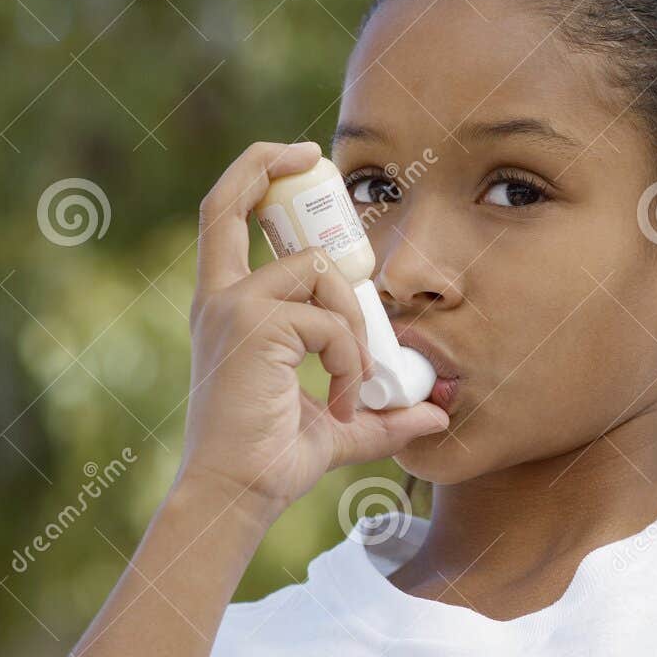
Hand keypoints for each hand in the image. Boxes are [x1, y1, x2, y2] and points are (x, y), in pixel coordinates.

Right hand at [174, 141, 449, 520]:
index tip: (300, 159)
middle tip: (319, 166)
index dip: (256, 173)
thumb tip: (436, 415)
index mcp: (227, 308)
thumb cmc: (272, 464)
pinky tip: (344, 401)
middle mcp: (220, 298)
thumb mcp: (338, 429)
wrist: (238, 497)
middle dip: (274, 166)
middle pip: (232, 199)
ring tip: (355, 383)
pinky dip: (352, 360)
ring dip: (354, 326)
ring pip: (319, 272)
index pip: (223, 216)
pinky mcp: (253, 325)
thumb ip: (382, 414)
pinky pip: (331, 321)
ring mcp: (233, 308)